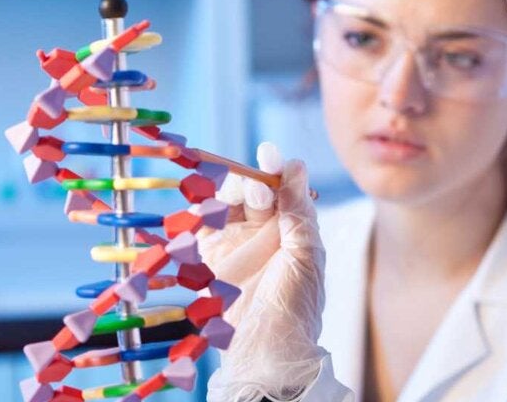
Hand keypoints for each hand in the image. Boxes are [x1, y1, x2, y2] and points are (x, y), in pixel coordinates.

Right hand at [200, 143, 327, 401]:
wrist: (267, 352)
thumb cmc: (296, 308)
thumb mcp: (306, 255)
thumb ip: (298, 209)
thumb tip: (294, 164)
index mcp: (293, 228)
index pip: (283, 187)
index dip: (275, 168)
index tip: (269, 154)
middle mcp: (263, 231)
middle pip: (252, 189)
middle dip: (253, 182)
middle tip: (260, 189)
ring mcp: (234, 242)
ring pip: (225, 202)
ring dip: (230, 193)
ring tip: (242, 199)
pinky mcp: (207, 256)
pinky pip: (200, 224)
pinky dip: (200, 209)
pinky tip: (207, 204)